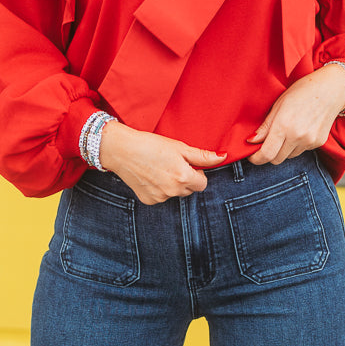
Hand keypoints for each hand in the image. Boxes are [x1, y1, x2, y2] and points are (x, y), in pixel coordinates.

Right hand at [99, 122, 225, 204]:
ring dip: (173, 185)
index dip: (197, 173)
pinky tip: (150, 176)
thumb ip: (202, 156)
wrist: (121, 150)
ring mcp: (160, 198)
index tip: (187, 164)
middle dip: (186, 179)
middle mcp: (173, 191)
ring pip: (175, 194)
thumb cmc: (150, 144)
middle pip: (189, 190)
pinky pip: (162, 197)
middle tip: (172, 164)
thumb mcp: (179, 147)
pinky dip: (159, 189)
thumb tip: (223, 157)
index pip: (202, 184)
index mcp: (183, 177)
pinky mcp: (149, 200)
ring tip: (159, 168)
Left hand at [245, 63, 344, 165]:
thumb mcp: (279, 104)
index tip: (252, 156)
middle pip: (276, 159)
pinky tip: (300, 130)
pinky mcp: (318, 143)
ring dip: (283, 150)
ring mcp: (309, 141)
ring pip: (288, 156)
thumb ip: (265, 126)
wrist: (332, 88)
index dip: (256, 158)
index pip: (266, 154)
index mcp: (284, 125)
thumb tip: (251, 141)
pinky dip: (296, 145)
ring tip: (287, 132)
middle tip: (266, 144)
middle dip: (268, 154)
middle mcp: (297, 136)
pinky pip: (301, 151)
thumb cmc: (302, 91)